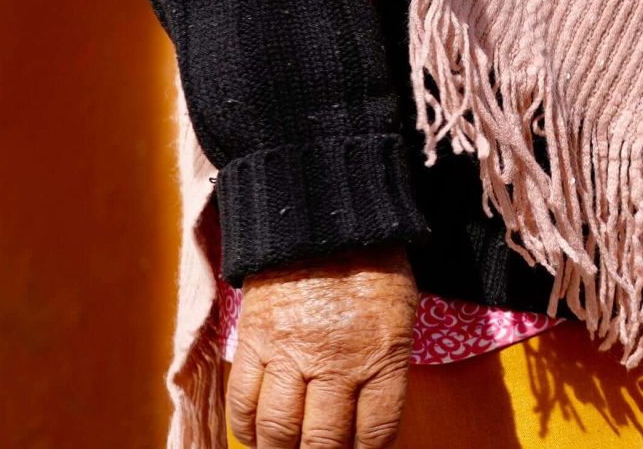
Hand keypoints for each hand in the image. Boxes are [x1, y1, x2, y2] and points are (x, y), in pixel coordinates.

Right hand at [225, 247, 415, 448]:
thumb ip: (386, 369)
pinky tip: (258, 436)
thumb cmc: (372, 267)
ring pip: (277, 431)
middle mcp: (336, 361)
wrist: (323, 217)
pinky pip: (242, 402)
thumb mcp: (399, 316)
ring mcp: (290, 354)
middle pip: (323, 443)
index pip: (375, 432)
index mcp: (382, 354)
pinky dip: (247, 429)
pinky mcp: (255, 341)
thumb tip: (367, 422)